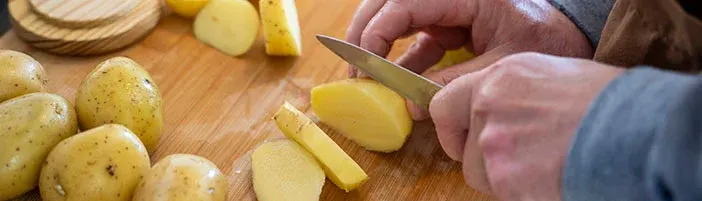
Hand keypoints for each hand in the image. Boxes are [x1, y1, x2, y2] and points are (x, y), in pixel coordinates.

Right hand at [346, 0, 592, 119]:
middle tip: (353, 67)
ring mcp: (447, 12)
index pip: (406, 3)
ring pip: (397, 20)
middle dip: (365, 32)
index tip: (366, 62)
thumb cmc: (548, 39)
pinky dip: (402, 62)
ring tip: (364, 77)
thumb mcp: (502, 65)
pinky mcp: (449, 29)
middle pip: (390, 3)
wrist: (571, 36)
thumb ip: (456, 82)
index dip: (379, 31)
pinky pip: (416, 41)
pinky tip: (396, 86)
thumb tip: (412, 105)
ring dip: (378, 47)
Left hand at [429, 53, 622, 197]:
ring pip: (482, 178)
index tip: (464, 139)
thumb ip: (513, 95)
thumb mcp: (552, 77)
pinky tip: (553, 180)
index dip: (453, 128)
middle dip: (484, 161)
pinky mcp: (506, 180)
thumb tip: (500, 112)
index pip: (443, 106)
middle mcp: (488, 109)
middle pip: (464, 151)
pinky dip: (524, 194)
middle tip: (520, 160)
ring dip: (507, 180)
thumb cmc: (608, 102)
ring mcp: (494, 146)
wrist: (636, 129)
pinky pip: (504, 195)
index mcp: (498, 79)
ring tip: (546, 168)